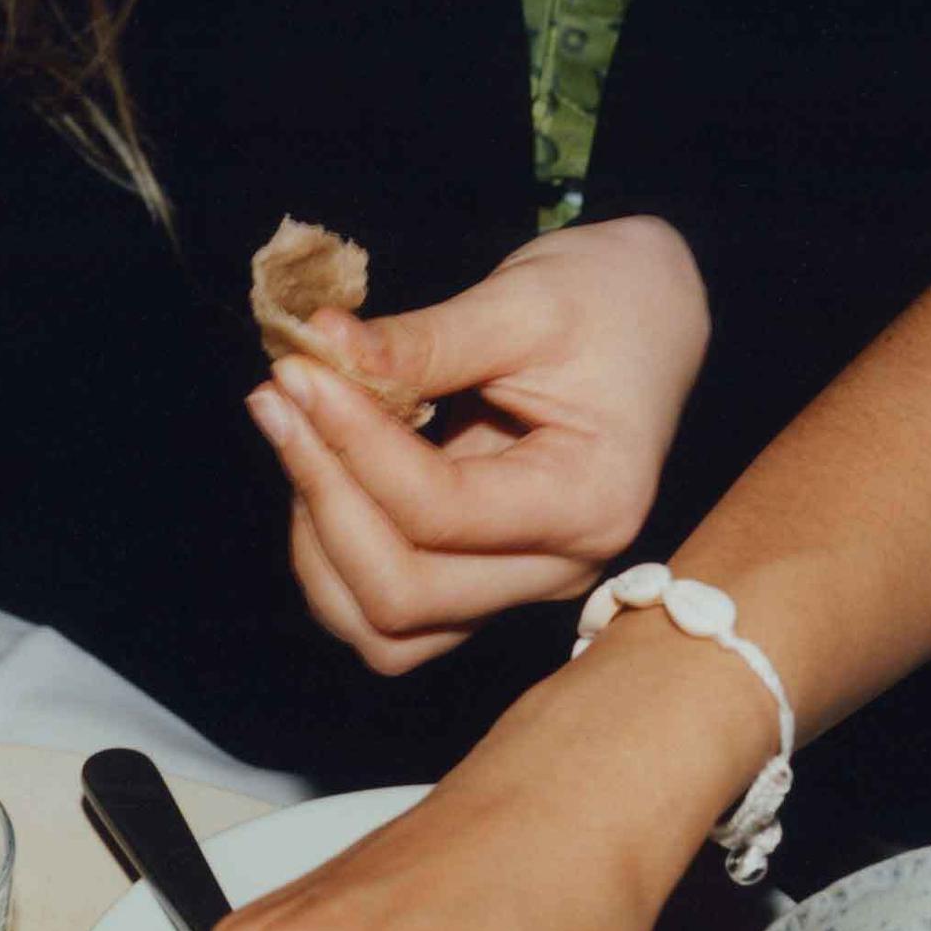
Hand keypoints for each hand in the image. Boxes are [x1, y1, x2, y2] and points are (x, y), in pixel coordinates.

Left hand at [245, 215, 708, 674]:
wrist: (652, 319)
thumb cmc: (608, 300)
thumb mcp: (525, 301)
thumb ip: (425, 339)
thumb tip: (320, 348)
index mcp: (591, 502)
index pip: (441, 512)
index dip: (354, 445)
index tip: (301, 371)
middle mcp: (558, 570)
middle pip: (402, 595)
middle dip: (323, 497)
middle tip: (279, 398)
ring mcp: (516, 589)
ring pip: (384, 629)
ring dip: (317, 544)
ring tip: (295, 433)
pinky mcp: (478, 585)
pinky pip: (386, 614)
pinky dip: (334, 556)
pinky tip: (323, 469)